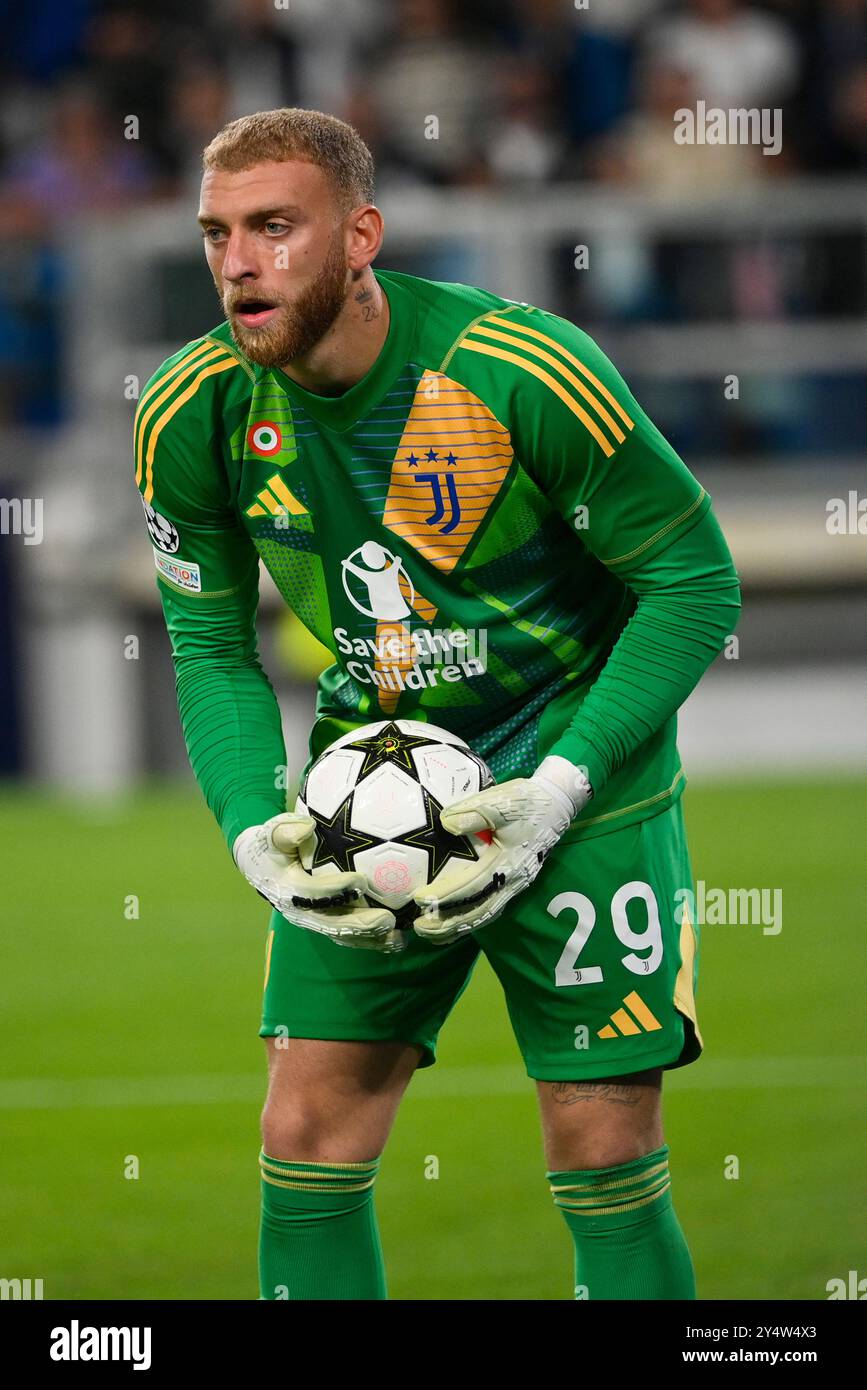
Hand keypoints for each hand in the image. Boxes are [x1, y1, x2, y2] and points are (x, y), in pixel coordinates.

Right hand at [233, 812, 405, 953]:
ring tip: (398, 938)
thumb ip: (285, 830)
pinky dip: (373, 941)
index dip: (334, 889)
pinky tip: (398, 940)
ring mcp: (313, 921)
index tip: (360, 880)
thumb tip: (306, 827)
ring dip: (370, 939)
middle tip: (387, 920)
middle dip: (359, 924)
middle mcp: (299, 912)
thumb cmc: (272, 845)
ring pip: (343, 934)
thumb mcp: (271, 833)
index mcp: (286, 889)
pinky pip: (350, 936)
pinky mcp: (326, 925)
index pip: (311, 893)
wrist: (263, 867)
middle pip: (331, 923)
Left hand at [411, 757, 591, 944]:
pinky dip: (470, 920)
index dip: (444, 895)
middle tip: (419, 928)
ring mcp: (515, 885)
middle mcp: (512, 881)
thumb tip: (446, 823)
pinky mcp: (513, 884)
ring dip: (457, 927)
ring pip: (484, 914)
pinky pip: (490, 908)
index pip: (471, 886)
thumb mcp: (500, 801)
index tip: (419, 899)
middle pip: (478, 911)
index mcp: (507, 863)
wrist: (556, 806)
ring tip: (430, 934)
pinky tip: (453, 924)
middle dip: (448, 923)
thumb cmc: (526, 802)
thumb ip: (473, 812)